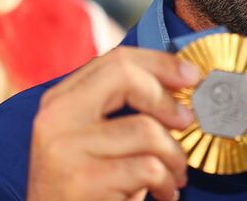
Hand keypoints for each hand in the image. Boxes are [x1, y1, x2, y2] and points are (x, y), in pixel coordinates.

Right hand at [27, 46, 199, 200]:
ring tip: (174, 172)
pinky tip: (164, 192)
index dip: (160, 63)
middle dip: (167, 99)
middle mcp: (56, 118)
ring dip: (174, 155)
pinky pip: (148, 167)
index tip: (190, 75)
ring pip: (147, 129)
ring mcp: (66, 150)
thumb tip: (178, 81)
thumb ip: (122, 107)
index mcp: (60, 99)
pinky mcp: (82, 182)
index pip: (115, 60)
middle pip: (125, 78)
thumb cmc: (88, 186)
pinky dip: (166, 181)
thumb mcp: (95, 138)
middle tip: (187, 122)